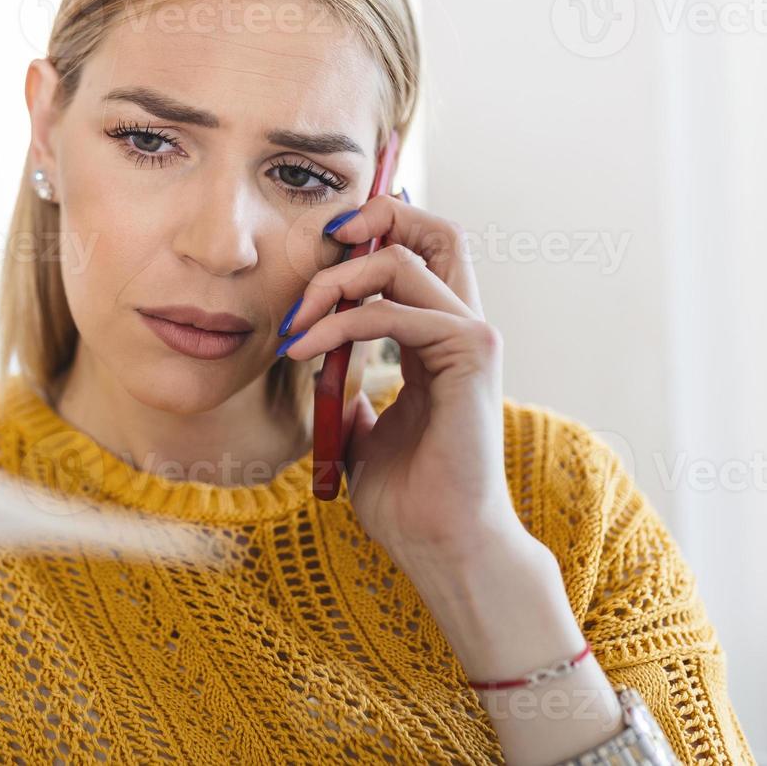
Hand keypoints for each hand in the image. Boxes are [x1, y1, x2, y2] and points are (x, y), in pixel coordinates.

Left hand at [278, 194, 524, 566]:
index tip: (319, 255)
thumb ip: (353, 392)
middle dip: (372, 221)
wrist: (441, 545)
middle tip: (316, 253)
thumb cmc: (409, 499)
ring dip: (334, 282)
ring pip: (402, 260)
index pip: (421, 252)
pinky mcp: (471, 355)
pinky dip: (339, 324)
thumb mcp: (364, 432)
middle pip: (436, 229)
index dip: (375, 232)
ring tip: (294, 323)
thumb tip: (322, 372)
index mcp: (442, 339)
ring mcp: (472, 338)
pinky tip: (305, 351)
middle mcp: (463, 328)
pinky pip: (394, 312)